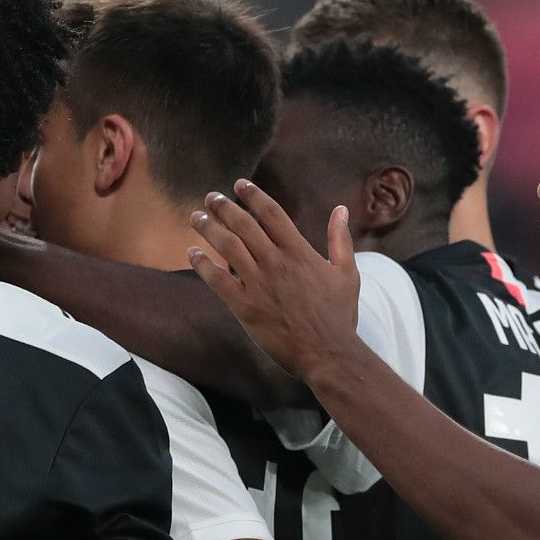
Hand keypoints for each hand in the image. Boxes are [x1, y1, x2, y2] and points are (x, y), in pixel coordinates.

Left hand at [188, 179, 360, 381]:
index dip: (253, 196)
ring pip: (227, 247)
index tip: (239, 185)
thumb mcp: (347, 273)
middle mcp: (277, 263)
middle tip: (211, 198)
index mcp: (299, 252)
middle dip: (224, 207)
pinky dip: (203, 265)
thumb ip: (340, 240)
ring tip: (196, 218)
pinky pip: (218, 281)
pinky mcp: (246, 307)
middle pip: (244, 225)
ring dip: (209, 229)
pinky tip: (192, 254)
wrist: (328, 354)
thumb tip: (340, 209)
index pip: (272, 213)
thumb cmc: (339, 316)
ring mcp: (259, 284)